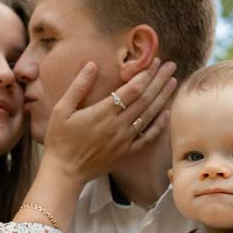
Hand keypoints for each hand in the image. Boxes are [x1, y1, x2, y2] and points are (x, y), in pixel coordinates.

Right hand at [43, 59, 176, 183]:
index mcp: (103, 112)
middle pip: (145, 99)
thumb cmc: (59, 140)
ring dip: (162, 97)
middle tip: (170, 66)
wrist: (64, 172)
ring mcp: (125, 140)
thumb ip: (78, 87)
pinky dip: (159, 125)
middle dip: (159, 81)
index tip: (154, 60)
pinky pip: (147, 138)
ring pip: (149, 116)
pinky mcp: (126, 153)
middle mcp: (118, 125)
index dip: (145, 74)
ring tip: (173, 82)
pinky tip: (166, 113)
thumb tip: (91, 65)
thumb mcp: (61, 110)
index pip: (132, 89)